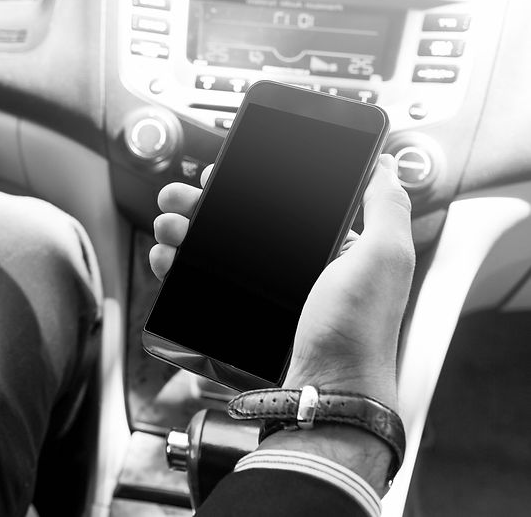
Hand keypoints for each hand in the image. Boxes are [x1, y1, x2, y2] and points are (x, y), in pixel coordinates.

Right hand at [152, 155, 414, 491]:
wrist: (327, 391)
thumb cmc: (359, 330)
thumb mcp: (384, 259)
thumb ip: (387, 208)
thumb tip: (383, 164)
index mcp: (329, 247)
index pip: (279, 204)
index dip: (246, 185)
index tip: (219, 174)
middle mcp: (294, 268)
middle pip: (237, 223)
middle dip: (202, 204)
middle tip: (180, 197)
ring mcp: (265, 295)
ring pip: (213, 251)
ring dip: (183, 232)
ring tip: (168, 226)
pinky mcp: (241, 319)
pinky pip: (202, 287)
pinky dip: (177, 269)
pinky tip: (167, 259)